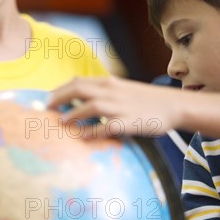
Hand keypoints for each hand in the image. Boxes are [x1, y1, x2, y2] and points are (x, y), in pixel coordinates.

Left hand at [47, 76, 183, 137]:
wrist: (173, 105)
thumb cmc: (142, 100)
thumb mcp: (119, 89)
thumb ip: (99, 92)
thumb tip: (74, 98)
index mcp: (108, 83)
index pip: (77, 82)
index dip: (59, 90)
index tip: (46, 100)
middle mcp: (112, 92)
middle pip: (79, 89)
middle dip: (59, 98)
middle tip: (46, 109)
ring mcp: (120, 107)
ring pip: (92, 105)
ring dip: (74, 114)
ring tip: (61, 122)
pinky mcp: (129, 122)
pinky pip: (108, 126)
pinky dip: (94, 131)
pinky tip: (83, 137)